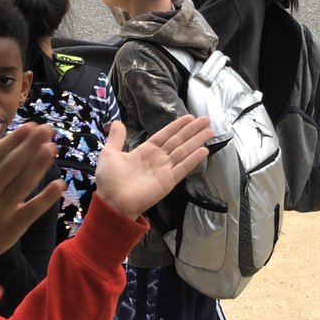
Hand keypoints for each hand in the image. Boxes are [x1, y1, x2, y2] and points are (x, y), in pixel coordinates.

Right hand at [0, 121, 62, 298]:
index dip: (13, 140)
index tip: (30, 125)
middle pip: (11, 167)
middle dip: (30, 146)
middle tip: (47, 129)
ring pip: (22, 185)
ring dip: (39, 165)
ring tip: (52, 148)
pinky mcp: (13, 228)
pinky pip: (31, 211)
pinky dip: (45, 198)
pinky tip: (59, 183)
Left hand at [93, 116, 212, 219]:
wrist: (111, 201)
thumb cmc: (109, 179)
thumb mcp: (110, 153)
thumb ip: (116, 138)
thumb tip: (117, 122)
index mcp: (145, 151)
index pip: (165, 135)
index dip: (177, 126)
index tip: (190, 117)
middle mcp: (157, 159)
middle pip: (178, 141)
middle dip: (192, 130)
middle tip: (206, 120)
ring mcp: (164, 169)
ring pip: (184, 151)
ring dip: (197, 141)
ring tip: (210, 131)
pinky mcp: (168, 181)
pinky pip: (183, 167)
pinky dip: (193, 159)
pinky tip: (204, 150)